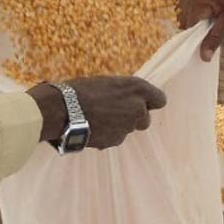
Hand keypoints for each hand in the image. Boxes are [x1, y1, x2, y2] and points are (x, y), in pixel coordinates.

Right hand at [30, 77, 166, 148]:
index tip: (141, 103)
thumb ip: (125, 93)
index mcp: (138, 88)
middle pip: (145, 119)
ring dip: (119, 126)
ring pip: (129, 129)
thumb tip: (130, 100)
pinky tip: (92, 127)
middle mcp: (138, 108)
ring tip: (98, 118)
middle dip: (134, 117)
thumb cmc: (82, 90)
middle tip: (115, 112)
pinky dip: (107, 135)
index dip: (150, 102)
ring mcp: (128, 126)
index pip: (160, 100)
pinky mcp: (116, 140)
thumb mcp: (109, 83)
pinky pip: (115, 138)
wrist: (63, 109)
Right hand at [179, 0, 223, 60]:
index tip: (210, 42)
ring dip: (199, 16)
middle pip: (185, 17)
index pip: (188, 27)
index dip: (198, 37)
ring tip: (218, 16)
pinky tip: (217, 7)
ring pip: (188, 9)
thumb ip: (215, 38)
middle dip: (198, 26)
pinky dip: (201, 7)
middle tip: (217, 27)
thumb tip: (203, 58)